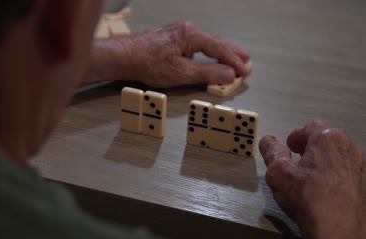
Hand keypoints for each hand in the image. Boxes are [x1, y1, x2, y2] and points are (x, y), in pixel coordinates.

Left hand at [84, 22, 249, 86]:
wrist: (125, 57)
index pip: (220, 49)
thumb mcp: (181, 73)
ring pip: (207, 43)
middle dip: (232, 53)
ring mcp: (179, 33)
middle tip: (246, 62)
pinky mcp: (172, 39)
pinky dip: (208, 52)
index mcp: (192, 35)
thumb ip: (207, 73)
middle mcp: (187, 30)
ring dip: (221, 52)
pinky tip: (210, 56)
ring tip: (233, 60)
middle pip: (216, 42)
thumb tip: (229, 74)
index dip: (234, 62)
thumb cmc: (148, 62)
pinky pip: (197, 44)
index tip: (244, 71)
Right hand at [259, 120, 365, 238]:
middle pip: (326, 141)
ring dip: (324, 165)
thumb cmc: (313, 202)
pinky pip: (349, 175)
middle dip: (310, 150)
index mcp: (329, 139)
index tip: (289, 146)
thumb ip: (271, 152)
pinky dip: (337, 180)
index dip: (295, 136)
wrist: (338, 232)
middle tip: (297, 163)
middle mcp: (350, 150)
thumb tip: (269, 143)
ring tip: (310, 182)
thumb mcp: (278, 173)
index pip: (310, 127)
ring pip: (339, 159)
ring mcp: (362, 168)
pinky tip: (325, 194)